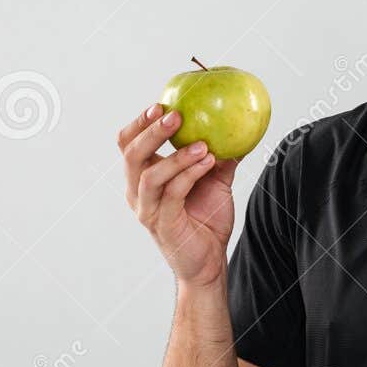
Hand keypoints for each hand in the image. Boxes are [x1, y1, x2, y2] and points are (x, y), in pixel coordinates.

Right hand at [117, 104, 239, 288]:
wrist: (209, 262)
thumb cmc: (207, 221)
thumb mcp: (215, 182)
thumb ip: (219, 156)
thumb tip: (237, 128)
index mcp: (143, 178)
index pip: (129, 144)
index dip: (139, 123)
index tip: (160, 104)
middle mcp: (138, 193)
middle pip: (131, 154)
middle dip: (151, 131)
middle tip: (175, 115)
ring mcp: (149, 210)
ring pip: (150, 175)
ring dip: (177, 156)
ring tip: (203, 144)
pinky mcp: (164, 224)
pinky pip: (173, 193)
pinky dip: (190, 174)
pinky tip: (208, 162)